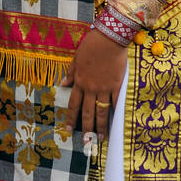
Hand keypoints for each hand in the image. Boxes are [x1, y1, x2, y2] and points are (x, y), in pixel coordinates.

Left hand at [63, 25, 127, 141]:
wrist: (108, 38)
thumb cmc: (91, 45)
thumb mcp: (76, 58)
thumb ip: (71, 73)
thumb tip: (63, 85)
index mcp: (79, 81)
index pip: (74, 104)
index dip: (71, 118)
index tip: (69, 129)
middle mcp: (91, 88)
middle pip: (87, 112)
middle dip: (86, 128)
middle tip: (86, 142)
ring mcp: (104, 88)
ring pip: (101, 112)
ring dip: (101, 127)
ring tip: (101, 138)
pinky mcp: (117, 85)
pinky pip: (115, 102)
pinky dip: (115, 113)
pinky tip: (117, 124)